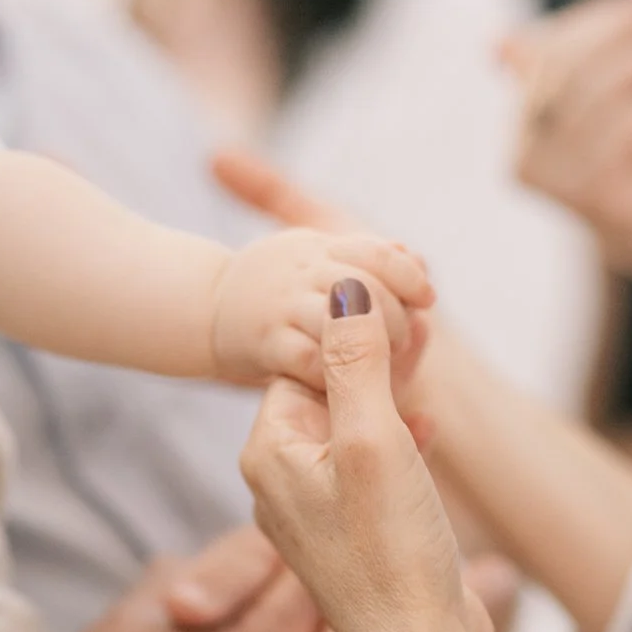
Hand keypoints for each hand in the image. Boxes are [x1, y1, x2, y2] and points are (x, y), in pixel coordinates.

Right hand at [210, 226, 433, 390]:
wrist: (205, 306)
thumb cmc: (280, 290)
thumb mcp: (320, 259)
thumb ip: (368, 260)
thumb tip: (415, 258)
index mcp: (321, 247)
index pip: (378, 252)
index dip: (408, 274)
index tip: (427, 297)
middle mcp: (302, 270)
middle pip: (366, 286)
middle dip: (394, 315)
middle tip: (405, 338)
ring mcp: (283, 306)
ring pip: (341, 322)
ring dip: (372, 344)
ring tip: (382, 364)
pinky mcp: (267, 343)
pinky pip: (312, 360)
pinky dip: (337, 374)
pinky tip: (349, 384)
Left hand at [240, 283, 488, 631]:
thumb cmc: (392, 553)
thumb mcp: (372, 440)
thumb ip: (355, 362)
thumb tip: (344, 286)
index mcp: (270, 455)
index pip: (300, 364)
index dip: (350, 330)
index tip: (397, 307)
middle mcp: (284, 482)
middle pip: (325, 393)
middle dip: (371, 357)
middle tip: (421, 321)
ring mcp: (321, 512)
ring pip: (352, 429)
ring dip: (390, 393)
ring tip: (428, 356)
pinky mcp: (358, 535)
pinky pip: (372, 468)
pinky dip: (400, 439)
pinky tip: (429, 425)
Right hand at [503, 0, 631, 285]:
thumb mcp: (610, 105)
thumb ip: (574, 66)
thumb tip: (505, 39)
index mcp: (522, 132)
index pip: (547, 56)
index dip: (600, 18)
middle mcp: (524, 161)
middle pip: (567, 71)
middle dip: (624, 30)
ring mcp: (555, 184)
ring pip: (593, 96)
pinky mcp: (593, 200)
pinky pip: (619, 133)